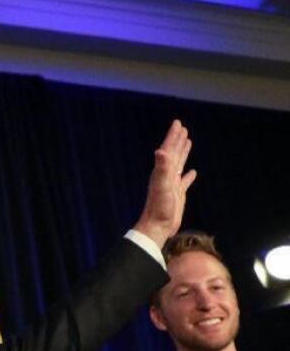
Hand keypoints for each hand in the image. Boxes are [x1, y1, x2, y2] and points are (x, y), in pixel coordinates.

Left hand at [133, 120, 196, 247]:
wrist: (158, 226)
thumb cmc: (159, 207)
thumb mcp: (162, 185)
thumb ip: (162, 168)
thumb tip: (161, 151)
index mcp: (162, 171)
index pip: (169, 149)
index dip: (173, 136)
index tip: (178, 123)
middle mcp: (166, 175)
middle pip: (174, 154)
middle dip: (177, 141)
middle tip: (182, 128)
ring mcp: (172, 185)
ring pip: (179, 164)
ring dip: (183, 153)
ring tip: (188, 143)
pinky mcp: (177, 194)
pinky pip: (184, 181)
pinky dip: (188, 176)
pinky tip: (192, 173)